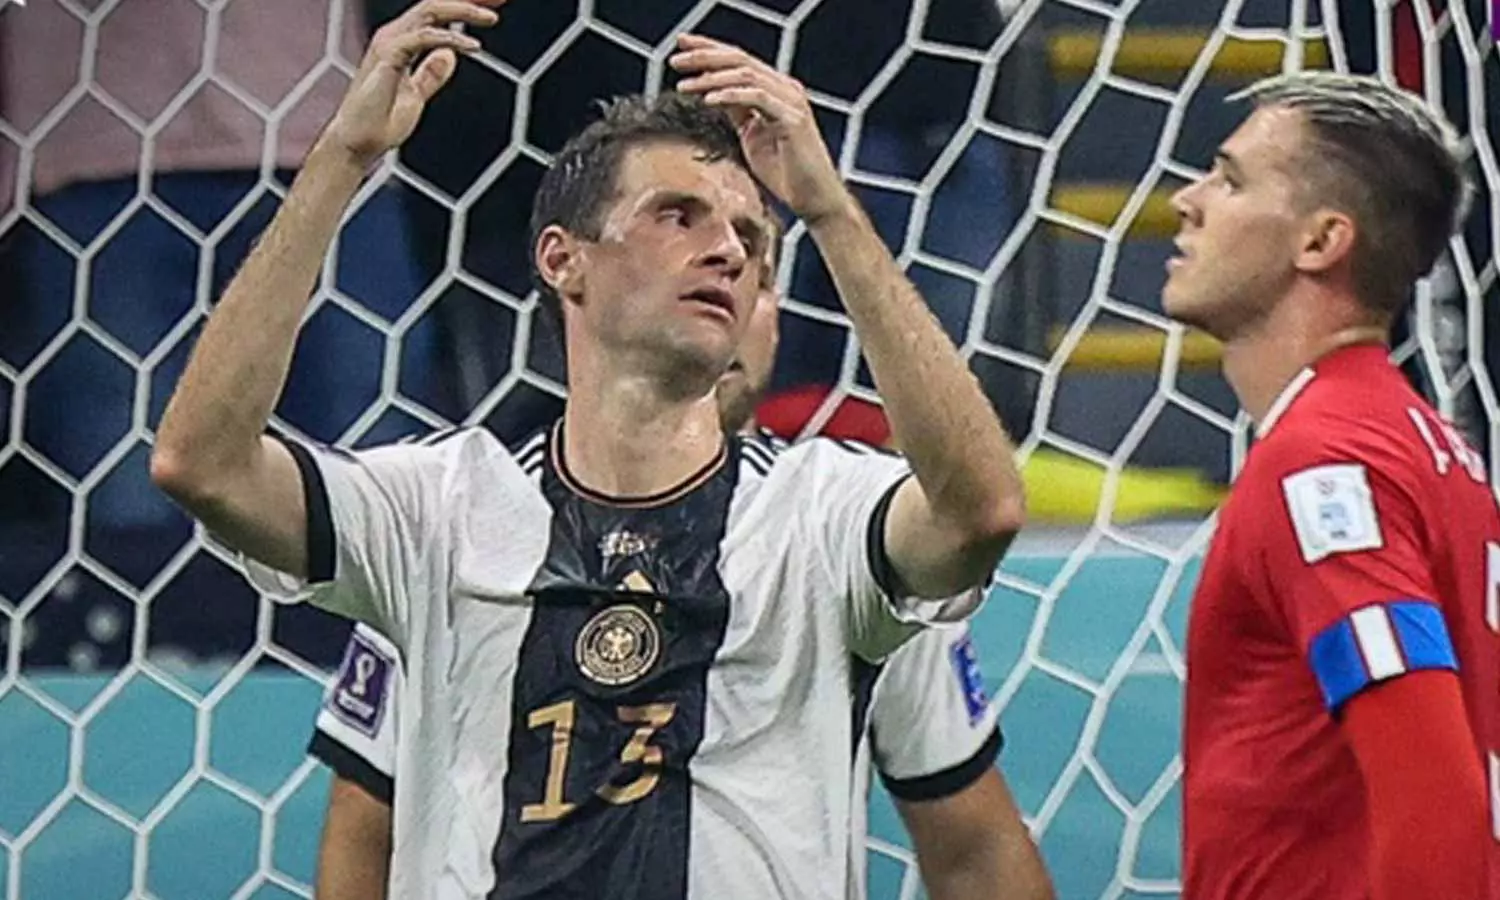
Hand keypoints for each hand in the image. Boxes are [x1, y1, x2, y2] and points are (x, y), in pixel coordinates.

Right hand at [323, 0, 504, 166]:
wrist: (357, 144)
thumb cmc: (378, 124)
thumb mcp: (415, 95)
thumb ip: (430, 75)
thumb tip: (449, 56)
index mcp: (400, 42)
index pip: (435, 15)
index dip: (464, 7)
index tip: (493, 7)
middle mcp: (393, 36)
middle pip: (434, 4)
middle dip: (468, 0)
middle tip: (498, 2)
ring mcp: (389, 43)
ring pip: (430, 10)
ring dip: (464, 9)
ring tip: (491, 17)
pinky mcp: (389, 56)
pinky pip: (425, 37)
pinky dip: (451, 38)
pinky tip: (473, 46)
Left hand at [669, 34, 850, 223]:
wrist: (812, 198)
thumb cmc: (784, 172)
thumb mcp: (751, 136)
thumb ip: (737, 113)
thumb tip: (711, 93)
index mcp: (776, 89)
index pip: (739, 60)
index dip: (708, 51)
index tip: (681, 48)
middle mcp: (786, 89)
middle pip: (740, 60)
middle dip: (705, 56)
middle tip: (676, 58)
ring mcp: (791, 101)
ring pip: (746, 75)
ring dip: (711, 77)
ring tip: (685, 84)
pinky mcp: (793, 119)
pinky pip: (758, 97)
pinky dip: (731, 95)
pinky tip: (709, 100)